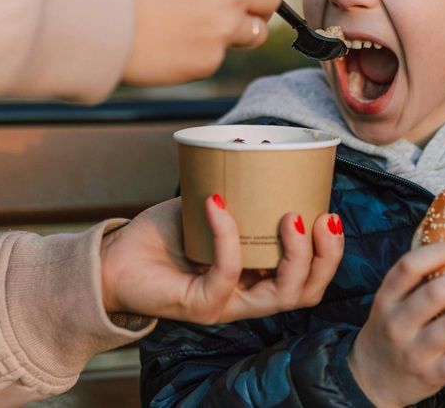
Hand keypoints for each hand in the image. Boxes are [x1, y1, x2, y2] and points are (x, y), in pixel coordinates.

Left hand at [99, 196, 342, 322]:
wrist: (114, 258)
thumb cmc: (164, 234)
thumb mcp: (213, 206)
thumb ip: (237, 186)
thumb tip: (256, 141)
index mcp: (261, 277)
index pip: (310, 278)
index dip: (330, 253)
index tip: (330, 214)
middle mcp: (250, 297)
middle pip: (306, 291)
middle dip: (326, 257)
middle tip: (322, 218)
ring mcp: (227, 304)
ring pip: (281, 295)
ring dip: (295, 255)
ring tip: (291, 217)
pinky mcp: (201, 304)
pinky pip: (227, 271)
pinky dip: (228, 234)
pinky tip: (218, 203)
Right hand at [120, 0, 299, 85]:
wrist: (94, 19)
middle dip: (253, 2)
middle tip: (213, 2)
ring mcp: (224, 26)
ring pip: (258, 32)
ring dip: (237, 30)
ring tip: (195, 22)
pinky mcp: (211, 59)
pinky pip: (223, 55)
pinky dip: (205, 51)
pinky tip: (176, 41)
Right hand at [348, 242, 444, 406]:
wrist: (372, 378)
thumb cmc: (390, 330)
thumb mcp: (390, 303)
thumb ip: (414, 282)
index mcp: (386, 299)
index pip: (409, 267)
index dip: (437, 253)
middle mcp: (397, 324)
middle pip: (434, 293)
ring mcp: (413, 351)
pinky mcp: (430, 375)